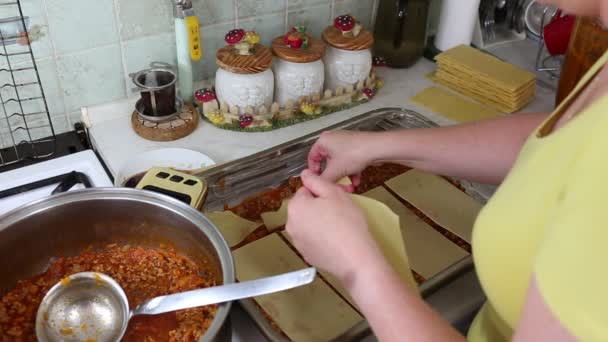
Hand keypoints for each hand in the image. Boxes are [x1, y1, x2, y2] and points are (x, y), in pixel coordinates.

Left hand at [286, 170, 381, 284]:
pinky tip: (335, 239)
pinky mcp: (306, 254)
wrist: (355, 258)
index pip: (305, 190)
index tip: (334, 198)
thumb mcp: (334, 193)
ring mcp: (297, 241)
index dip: (321, 192)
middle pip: (305, 207)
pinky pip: (312, 239)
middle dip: (319, 207)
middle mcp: (291, 224)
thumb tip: (305, 174)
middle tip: (339, 211)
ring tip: (338, 226)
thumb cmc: (347, 224)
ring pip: (308, 223)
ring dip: (319, 221)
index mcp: (296, 207)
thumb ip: (316, 181)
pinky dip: (321, 237)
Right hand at [308, 131, 374, 188]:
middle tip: (334, 184)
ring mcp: (345, 142)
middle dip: (333, 176)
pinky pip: (349, 162)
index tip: (317, 180)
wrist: (377, 148)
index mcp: (323, 141)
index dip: (314, 171)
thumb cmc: (356, 153)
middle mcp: (333, 139)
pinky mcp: (355, 147)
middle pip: (328, 162)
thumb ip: (323, 179)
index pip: (312, 157)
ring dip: (343, 176)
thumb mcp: (335, 171)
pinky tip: (356, 181)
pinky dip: (351, 172)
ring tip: (348, 186)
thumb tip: (315, 184)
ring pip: (339, 163)